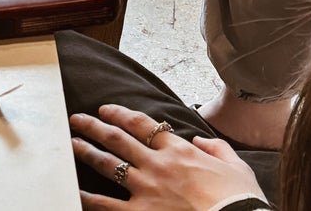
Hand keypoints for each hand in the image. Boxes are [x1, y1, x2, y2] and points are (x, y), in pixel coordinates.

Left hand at [70, 104, 264, 210]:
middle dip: (93, 127)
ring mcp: (145, 190)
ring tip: (70, 145)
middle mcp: (156, 165)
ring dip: (85, 152)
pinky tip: (73, 190)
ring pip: (107, 164)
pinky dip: (88, 197)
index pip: (140, 124)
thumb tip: (200, 140)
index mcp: (177, 150)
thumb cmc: (240, 200)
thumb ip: (216, 149)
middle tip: (76, 119)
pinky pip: (106, 205)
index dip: (118, 113)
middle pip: (116, 139)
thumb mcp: (236, 166)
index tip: (104, 109)